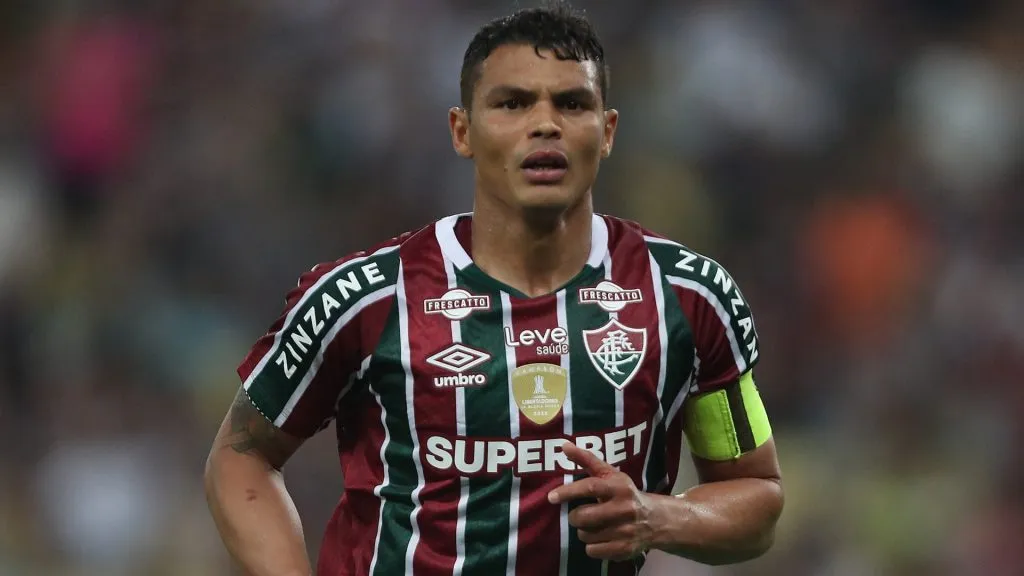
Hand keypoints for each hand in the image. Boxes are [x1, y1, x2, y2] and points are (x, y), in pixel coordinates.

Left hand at [547, 442, 655, 560]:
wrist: (656, 520)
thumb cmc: (624, 493)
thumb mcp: (610, 474)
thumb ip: (587, 460)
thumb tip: (563, 445)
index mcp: (619, 487)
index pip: (590, 487)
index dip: (569, 492)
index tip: (551, 497)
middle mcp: (625, 508)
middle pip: (584, 516)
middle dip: (575, 517)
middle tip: (579, 515)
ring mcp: (626, 531)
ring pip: (586, 536)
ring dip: (584, 532)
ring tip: (595, 526)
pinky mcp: (625, 549)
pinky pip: (593, 551)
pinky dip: (592, 546)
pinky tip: (601, 538)